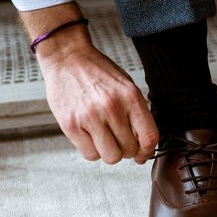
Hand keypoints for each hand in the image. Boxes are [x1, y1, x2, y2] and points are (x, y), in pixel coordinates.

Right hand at [21, 3, 158, 164]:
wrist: (67, 59)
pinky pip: (90, 155)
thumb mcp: (127, 86)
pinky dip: (92, 150)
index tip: (143, 154)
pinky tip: (91, 137)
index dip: (147, 151)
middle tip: (119, 140)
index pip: (149, 136)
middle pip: (129, 149)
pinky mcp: (71, 126)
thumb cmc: (98, 73)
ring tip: (105, 139)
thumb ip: (137, 113)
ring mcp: (90, 117)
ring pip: (111, 157)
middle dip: (127, 150)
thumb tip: (144, 143)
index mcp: (130, 97)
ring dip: (110, 152)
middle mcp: (112, 107)